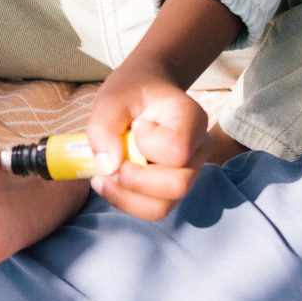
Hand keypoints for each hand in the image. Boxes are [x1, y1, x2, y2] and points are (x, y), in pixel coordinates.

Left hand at [86, 63, 207, 220]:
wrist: (145, 92)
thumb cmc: (131, 93)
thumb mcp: (111, 99)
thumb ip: (103, 127)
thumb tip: (107, 168)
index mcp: (191, 119)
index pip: (178, 149)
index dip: (147, 145)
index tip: (135, 126)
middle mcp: (198, 150)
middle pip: (178, 185)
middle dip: (135, 180)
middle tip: (111, 161)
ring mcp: (188, 173)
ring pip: (164, 206)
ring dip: (126, 196)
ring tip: (103, 176)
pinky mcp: (172, 188)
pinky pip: (153, 208)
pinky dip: (125, 201)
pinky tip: (108, 182)